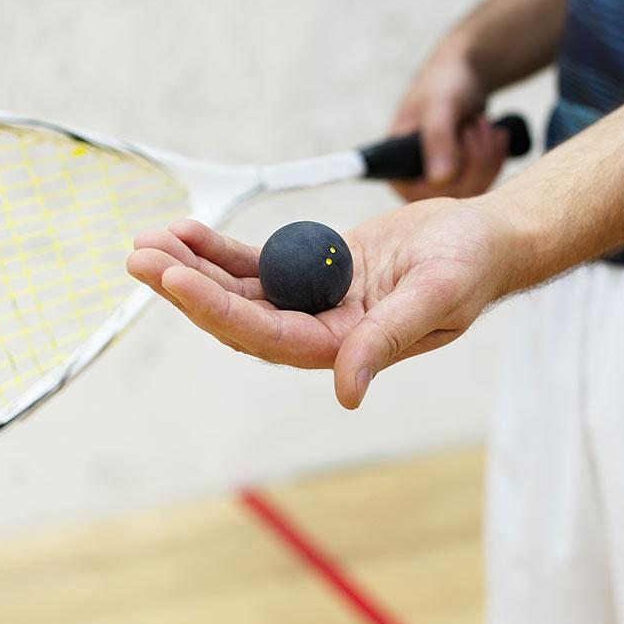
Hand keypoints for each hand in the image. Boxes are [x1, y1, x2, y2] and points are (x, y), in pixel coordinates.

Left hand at [126, 198, 509, 408]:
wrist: (484, 238)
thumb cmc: (471, 266)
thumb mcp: (436, 298)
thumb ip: (387, 341)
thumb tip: (347, 391)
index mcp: (348, 347)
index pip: (268, 335)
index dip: (218, 308)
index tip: (175, 278)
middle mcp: (323, 332)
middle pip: (240, 316)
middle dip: (187, 287)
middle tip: (138, 257)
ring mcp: (315, 302)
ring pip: (240, 290)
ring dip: (193, 267)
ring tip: (147, 241)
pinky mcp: (314, 271)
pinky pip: (257, 264)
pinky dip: (221, 250)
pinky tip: (188, 231)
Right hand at [390, 40, 507, 201]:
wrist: (464, 76)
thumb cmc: (444, 84)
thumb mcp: (440, 106)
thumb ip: (437, 139)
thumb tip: (441, 180)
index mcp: (395, 166)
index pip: (420, 193)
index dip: (448, 172)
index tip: (464, 134)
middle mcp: (413, 182)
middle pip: (451, 194)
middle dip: (474, 156)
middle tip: (477, 123)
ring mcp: (438, 185)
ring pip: (472, 191)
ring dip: (486, 155)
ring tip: (483, 124)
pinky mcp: (460, 182)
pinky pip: (485, 186)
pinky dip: (495, 159)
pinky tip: (494, 135)